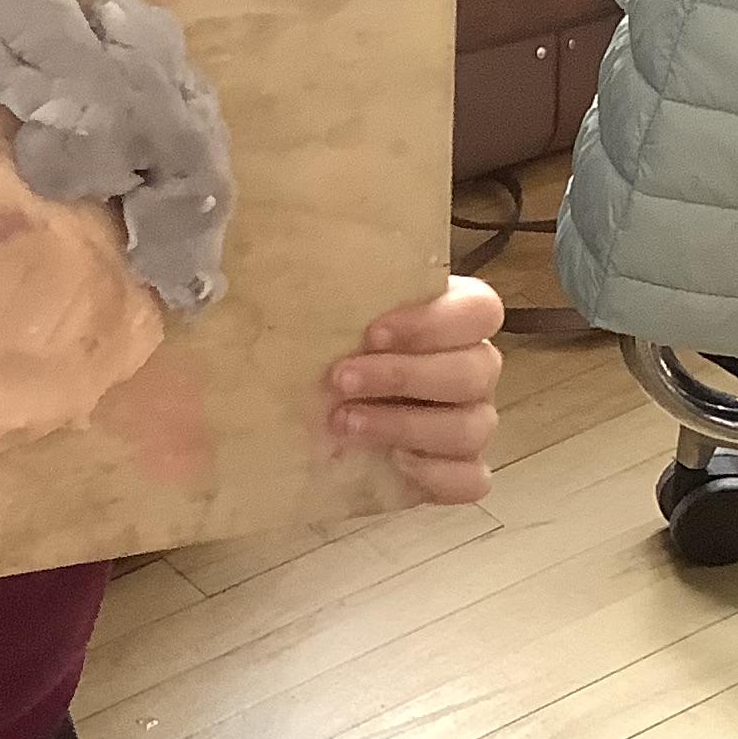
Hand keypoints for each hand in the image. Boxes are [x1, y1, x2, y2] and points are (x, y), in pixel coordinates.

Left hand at [328, 276, 505, 505]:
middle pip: (477, 369)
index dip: (433, 321)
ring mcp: (470, 422)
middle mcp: (472, 369)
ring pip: (472, 426)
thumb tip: (256, 258)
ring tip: (345, 424)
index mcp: (454, 321)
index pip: (480, 310)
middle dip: (405, 375)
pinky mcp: (458, 472)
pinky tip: (394, 465)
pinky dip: (436, 475)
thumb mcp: (324, 318)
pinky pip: (471, 480)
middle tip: (341, 380)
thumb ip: (323, 294)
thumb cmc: (325, 355)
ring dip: (406, 425)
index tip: (372, 333)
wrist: (312, 423)